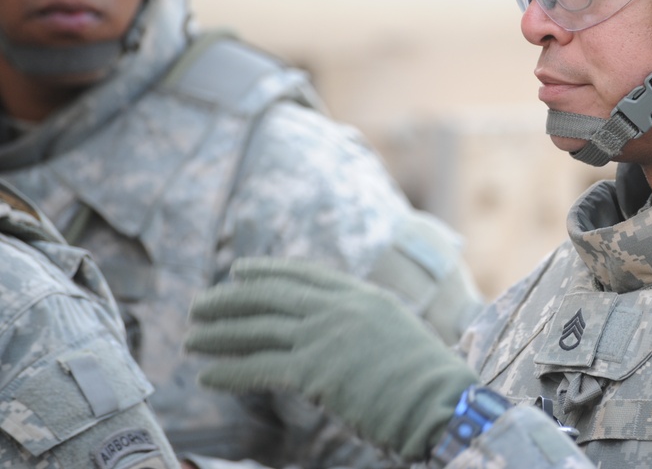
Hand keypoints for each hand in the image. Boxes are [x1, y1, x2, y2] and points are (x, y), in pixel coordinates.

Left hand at [184, 257, 478, 459]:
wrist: (439, 401)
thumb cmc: (426, 378)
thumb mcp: (396, 333)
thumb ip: (362, 323)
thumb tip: (332, 331)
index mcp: (362, 295)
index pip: (303, 275)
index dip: (266, 272)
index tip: (239, 270)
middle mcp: (339, 308)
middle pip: (271, 296)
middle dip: (230, 299)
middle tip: (200, 305)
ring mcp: (325, 336)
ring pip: (259, 329)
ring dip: (220, 334)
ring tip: (192, 339)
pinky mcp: (314, 370)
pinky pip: (260, 367)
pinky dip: (229, 371)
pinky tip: (208, 374)